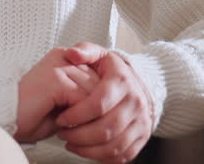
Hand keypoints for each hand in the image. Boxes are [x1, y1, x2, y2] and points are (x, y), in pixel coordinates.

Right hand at [15, 48, 100, 142]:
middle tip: (87, 126)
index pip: (97, 74)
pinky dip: (80, 116)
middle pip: (98, 81)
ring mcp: (59, 65)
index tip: (94, 115)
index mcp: (64, 58)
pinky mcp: (56, 78)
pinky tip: (65, 125)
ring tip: (77, 128)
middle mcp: (63, 57)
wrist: (7, 119)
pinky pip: (83, 99)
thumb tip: (109, 103)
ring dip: (90, 114)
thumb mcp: (65, 101)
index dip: (99, 98)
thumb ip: (84, 95)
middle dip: (97, 107)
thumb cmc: (33, 114)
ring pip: (93, 91)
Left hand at [54, 42, 153, 163]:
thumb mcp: (99, 55)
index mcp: (122, 81)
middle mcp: (136, 102)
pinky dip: (101, 157)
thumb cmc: (112, 72)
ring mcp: (142, 122)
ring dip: (87, 149)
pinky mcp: (142, 138)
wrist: (140, 85)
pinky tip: (86, 150)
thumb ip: (84, 51)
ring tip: (70, 143)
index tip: (61, 118)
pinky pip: (122, 156)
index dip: (76, 115)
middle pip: (106, 129)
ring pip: (113, 146)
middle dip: (79, 135)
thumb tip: (72, 54)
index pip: (98, 104)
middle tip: (62, 134)